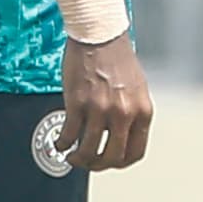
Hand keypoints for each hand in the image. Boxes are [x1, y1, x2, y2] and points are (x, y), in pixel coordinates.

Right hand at [60, 33, 153, 171]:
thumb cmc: (118, 58)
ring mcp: (101, 110)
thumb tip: (121, 136)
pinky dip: (62, 143)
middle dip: (98, 165)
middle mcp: (124, 114)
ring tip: (72, 155)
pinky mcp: (78, 104)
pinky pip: (69, 134)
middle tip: (88, 162)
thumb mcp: (137, 90)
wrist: (100, 36)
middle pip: (112, 157)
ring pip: (89, 151)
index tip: (109, 163)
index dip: (120, 163)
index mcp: (142, 111)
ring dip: (78, 159)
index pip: (135, 152)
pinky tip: (60, 142)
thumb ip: (132, 114)